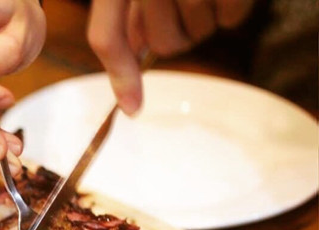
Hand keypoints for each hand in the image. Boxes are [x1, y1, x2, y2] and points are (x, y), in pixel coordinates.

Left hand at [88, 0, 255, 114]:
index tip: (131, 109)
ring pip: (195, 33)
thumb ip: (124, 15)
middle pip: (161, 42)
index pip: (108, 35)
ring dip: (202, 17)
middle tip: (181, 3)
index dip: (121, 75)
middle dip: (173, 32)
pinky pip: (230, 18)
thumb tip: (131, 62)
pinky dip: (231, 7)